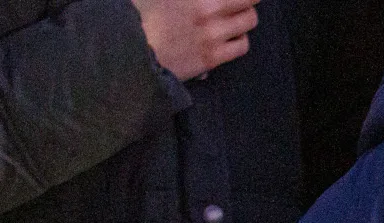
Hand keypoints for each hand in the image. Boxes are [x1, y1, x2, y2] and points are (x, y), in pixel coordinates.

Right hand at [133, 0, 259, 80]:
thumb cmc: (145, 17)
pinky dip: (239, 40)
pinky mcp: (213, 56)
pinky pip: (242, 45)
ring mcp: (212, 33)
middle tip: (241, 1)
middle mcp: (208, 7)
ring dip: (244, 16)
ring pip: (250, 19)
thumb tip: (202, 1)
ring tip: (235, 17)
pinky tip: (229, 37)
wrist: (133, 52)